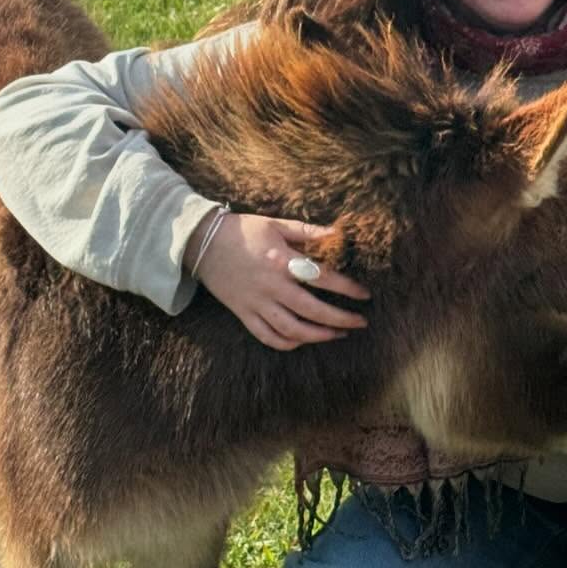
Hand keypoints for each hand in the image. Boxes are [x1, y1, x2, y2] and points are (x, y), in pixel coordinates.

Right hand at [189, 211, 370, 350]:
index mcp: (282, 260)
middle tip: (360, 322)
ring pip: (291, 329)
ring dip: (318, 336)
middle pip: (312, 310)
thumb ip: (308, 231)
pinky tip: (303, 341)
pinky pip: (267, 336)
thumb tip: (337, 233)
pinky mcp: (243, 313)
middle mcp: (271, 285)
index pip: (323, 278)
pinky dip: (287, 343)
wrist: (202, 242)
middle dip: (340, 319)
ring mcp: (256, 302)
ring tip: (338, 334)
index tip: (364, 295)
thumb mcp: (277, 224)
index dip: (347, 288)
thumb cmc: (243, 230)